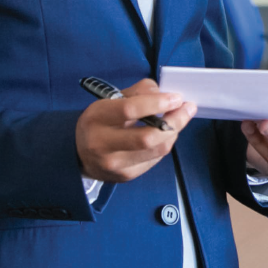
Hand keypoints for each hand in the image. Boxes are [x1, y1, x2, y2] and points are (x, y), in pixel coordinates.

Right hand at [75, 79, 195, 182]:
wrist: (80, 153)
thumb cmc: (101, 122)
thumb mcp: (111, 100)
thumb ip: (139, 92)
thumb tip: (165, 94)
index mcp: (97, 118)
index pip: (130, 110)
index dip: (158, 103)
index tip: (176, 98)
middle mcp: (102, 144)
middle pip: (147, 137)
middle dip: (174, 121)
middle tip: (187, 109)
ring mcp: (114, 163)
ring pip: (157, 150)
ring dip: (174, 132)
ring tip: (179, 119)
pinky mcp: (125, 175)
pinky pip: (155, 159)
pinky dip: (165, 144)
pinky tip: (165, 135)